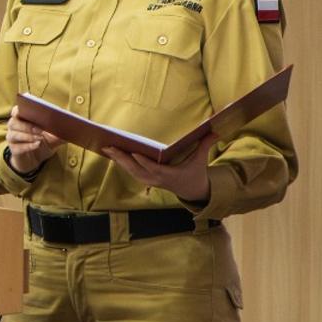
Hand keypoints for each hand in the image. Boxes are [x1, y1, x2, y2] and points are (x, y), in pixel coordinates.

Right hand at [6, 104, 61, 174]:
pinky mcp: (14, 150)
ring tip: (40, 138)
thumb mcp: (53, 136)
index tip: (26, 109)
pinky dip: (28, 146)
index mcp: (22, 118)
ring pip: (15, 135)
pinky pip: (18, 147)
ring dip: (28, 136)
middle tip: (41, 130)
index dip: (19, 110)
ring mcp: (12, 139)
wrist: (35, 159)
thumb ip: (60, 130)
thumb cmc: (42, 142)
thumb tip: (73, 126)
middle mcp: (14, 126)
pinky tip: (37, 145)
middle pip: (15, 122)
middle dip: (28, 126)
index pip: (16, 110)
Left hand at [101, 131, 219, 203]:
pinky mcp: (146, 180)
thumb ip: (206, 144)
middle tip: (109, 147)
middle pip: (136, 170)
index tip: (133, 152)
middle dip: (122, 158)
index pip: (153, 168)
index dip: (142, 161)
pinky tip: (112, 154)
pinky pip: (131, 171)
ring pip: (131, 171)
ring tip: (106, 148)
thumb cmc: (195, 172)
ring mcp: (150, 181)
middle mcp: (157, 179)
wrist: (192, 190)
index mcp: (169, 175)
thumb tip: (216, 130)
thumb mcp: (201, 159)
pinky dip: (121, 163)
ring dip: (118, 160)